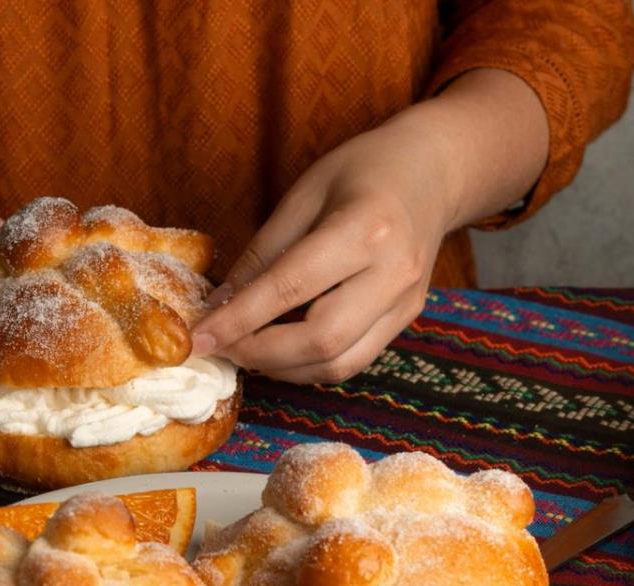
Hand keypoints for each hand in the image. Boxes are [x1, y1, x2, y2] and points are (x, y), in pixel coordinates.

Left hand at [192, 69, 546, 383]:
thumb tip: (218, 308)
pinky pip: (351, 360)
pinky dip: (307, 365)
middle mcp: (393, 273)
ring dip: (281, 368)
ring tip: (243, 350)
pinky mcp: (406, 319)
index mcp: (365, 229)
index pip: (289, 288)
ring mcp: (406, 302)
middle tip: (219, 347)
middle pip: (320, 339)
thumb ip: (261, 254)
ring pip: (337, 363)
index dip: (238, 320)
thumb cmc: (362, 170)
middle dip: (258, 353)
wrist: (434, 170)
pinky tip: (277, 349)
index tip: (198, 338)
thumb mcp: (302, 194)